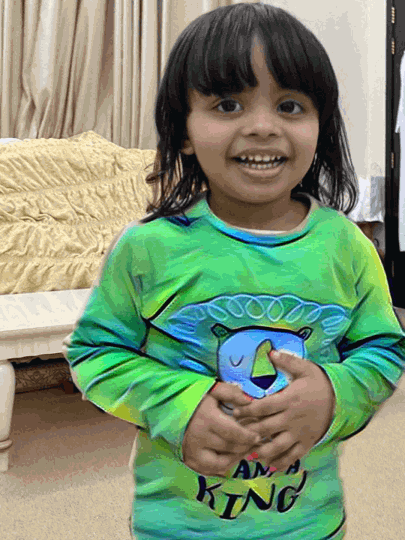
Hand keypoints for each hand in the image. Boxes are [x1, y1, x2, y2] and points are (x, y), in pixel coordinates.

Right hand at [182, 382, 261, 476]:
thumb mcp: (214, 390)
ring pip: (222, 463)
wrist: (172, 408)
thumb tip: (250, 401)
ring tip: (244, 450)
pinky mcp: (190, 460)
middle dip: (246, 446)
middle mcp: (200, 438)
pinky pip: (211, 470)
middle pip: (230, 448)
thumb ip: (232, 393)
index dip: (249, 436)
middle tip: (255, 443)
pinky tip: (230, 457)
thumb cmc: (197, 399)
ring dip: (237, 458)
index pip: (234, 433)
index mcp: (208, 419)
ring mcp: (194, 451)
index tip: (257, 436)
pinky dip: (223, 466)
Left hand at [233, 350, 334, 470]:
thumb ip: (287, 361)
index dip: (247, 410)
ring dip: (261, 451)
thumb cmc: (318, 383)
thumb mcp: (305, 368)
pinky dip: (280, 463)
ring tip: (249, 452)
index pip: (263, 407)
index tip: (236, 412)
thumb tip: (270, 352)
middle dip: (248, 431)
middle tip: (235, 432)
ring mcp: (299, 433)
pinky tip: (269, 465)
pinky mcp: (307, 443)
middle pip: (266, 428)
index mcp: (289, 400)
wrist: (341, 399)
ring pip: (277, 446)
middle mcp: (292, 418)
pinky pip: (292, 456)